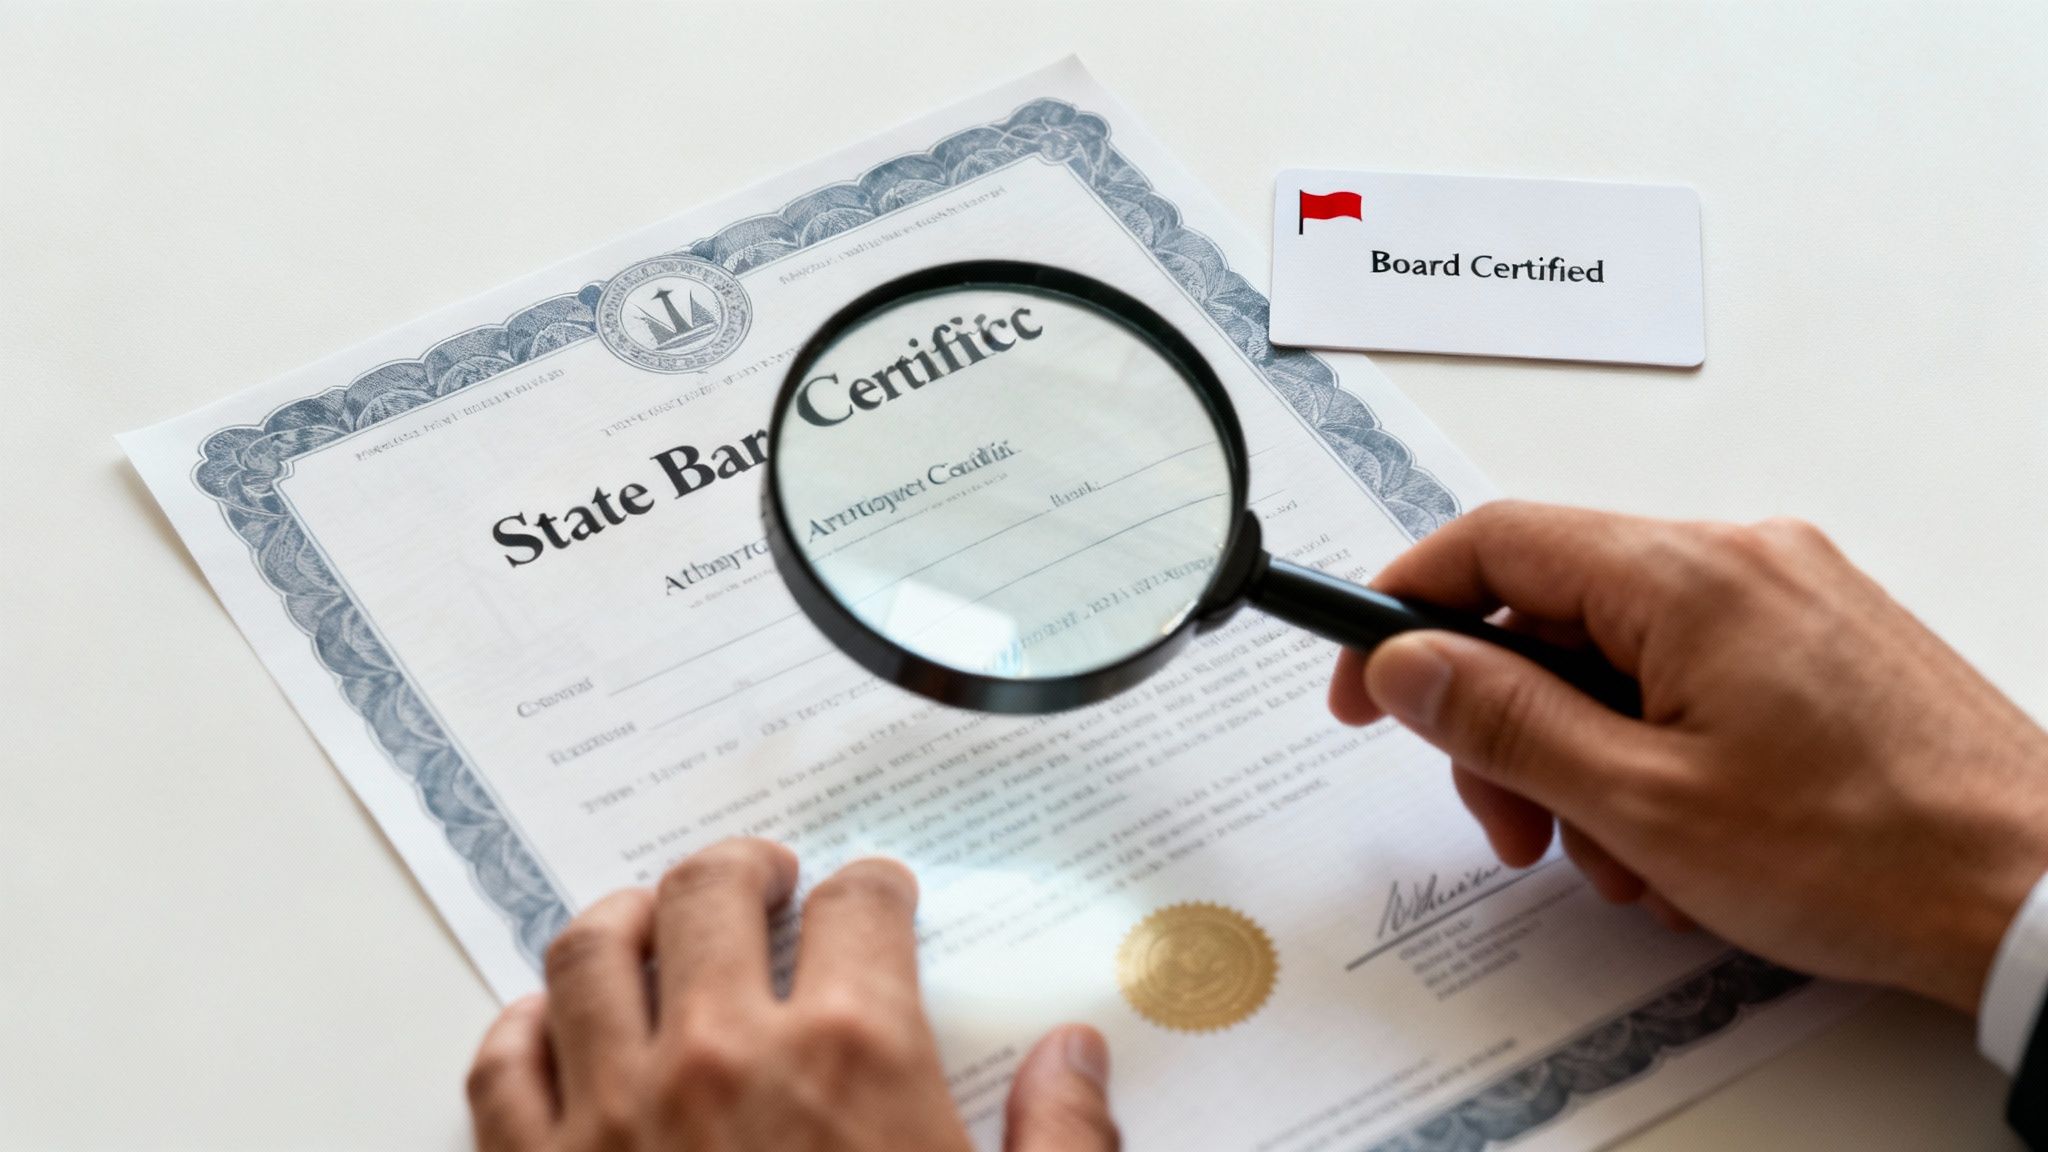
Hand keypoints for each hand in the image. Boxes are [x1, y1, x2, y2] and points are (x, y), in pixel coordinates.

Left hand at [466, 839, 1118, 1151]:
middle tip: (763, 877)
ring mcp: (613, 1115)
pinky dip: (521, 1027)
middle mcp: (721, 1058)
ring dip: (626, 918)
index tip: (875, 893)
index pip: (860, 908)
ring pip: (591, 952)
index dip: (873, 886)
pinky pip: (500, 1065)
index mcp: (853, 1057)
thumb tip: (1076, 1055)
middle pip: (710, 893)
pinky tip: (547, 1025)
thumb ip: (1061, 1140)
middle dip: (744, 868)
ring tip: (650, 919)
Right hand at [1329, 501, 2047, 1013]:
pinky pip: (1688, 673)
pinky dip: (1652, 749)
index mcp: (1684, 573)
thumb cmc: (1871, 852)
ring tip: (1619, 858)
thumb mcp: (1641, 804)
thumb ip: (1503, 721)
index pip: (1493, 543)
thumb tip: (1407, 665)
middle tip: (1511, 822)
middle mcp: (1737, 558)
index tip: (1364, 683)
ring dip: (1583, 756)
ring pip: (1618, 654)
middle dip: (1507, 724)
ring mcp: (1786, 595)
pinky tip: (1677, 841)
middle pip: (1552, 610)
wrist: (2041, 893)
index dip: (1402, 610)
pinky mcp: (1818, 642)